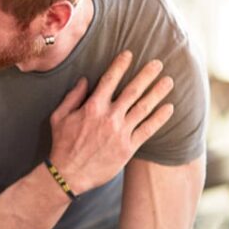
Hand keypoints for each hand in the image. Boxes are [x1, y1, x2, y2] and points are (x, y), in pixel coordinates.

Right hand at [48, 51, 174, 194]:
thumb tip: (85, 80)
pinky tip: (169, 108)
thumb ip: (72, 97)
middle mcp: (109, 117)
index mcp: (92, 107)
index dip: (120, 65)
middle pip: (132, 91)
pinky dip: (159, 118)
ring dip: (158, 93)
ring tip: (169, 81)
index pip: (109, 80)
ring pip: (144, 108)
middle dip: (146, 75)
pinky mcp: (128, 148)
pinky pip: (147, 130)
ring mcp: (120, 133)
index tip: (130, 54)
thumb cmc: (62, 145)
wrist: (68, 174)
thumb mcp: (59, 117)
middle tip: (158, 63)